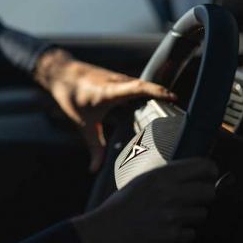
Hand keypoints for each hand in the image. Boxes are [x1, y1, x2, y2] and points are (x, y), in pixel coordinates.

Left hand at [34, 49, 175, 171]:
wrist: (61, 72)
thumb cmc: (71, 95)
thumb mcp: (83, 124)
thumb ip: (94, 146)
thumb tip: (94, 169)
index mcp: (110, 91)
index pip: (138, 88)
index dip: (157, 92)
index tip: (174, 98)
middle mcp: (118, 82)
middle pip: (146, 88)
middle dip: (163, 98)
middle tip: (180, 114)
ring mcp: (120, 78)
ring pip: (142, 87)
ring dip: (156, 96)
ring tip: (172, 112)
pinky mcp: (119, 79)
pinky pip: (137, 87)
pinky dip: (147, 95)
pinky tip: (154, 109)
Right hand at [72, 158, 217, 242]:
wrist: (107, 230)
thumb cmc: (121, 204)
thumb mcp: (140, 180)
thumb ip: (164, 176)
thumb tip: (189, 175)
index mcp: (161, 175)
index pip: (203, 166)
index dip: (210, 171)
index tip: (211, 174)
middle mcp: (170, 193)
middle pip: (209, 191)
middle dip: (205, 195)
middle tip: (195, 198)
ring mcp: (173, 215)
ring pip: (202, 214)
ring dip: (192, 216)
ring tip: (174, 216)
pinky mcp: (173, 236)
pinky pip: (191, 233)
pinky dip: (183, 233)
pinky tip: (168, 229)